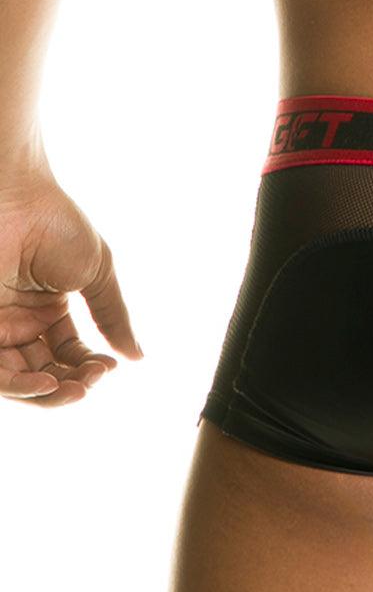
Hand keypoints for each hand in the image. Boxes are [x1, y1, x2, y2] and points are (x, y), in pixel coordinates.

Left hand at [0, 175, 142, 404]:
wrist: (16, 199)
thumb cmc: (55, 225)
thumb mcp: (97, 274)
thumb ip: (114, 317)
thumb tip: (137, 356)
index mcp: (48, 309)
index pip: (69, 353)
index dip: (89, 366)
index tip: (111, 365)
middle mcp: (19, 321)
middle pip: (45, 373)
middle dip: (72, 385)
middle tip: (93, 381)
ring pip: (20, 380)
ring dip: (50, 393)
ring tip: (75, 388)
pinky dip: (21, 386)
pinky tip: (49, 382)